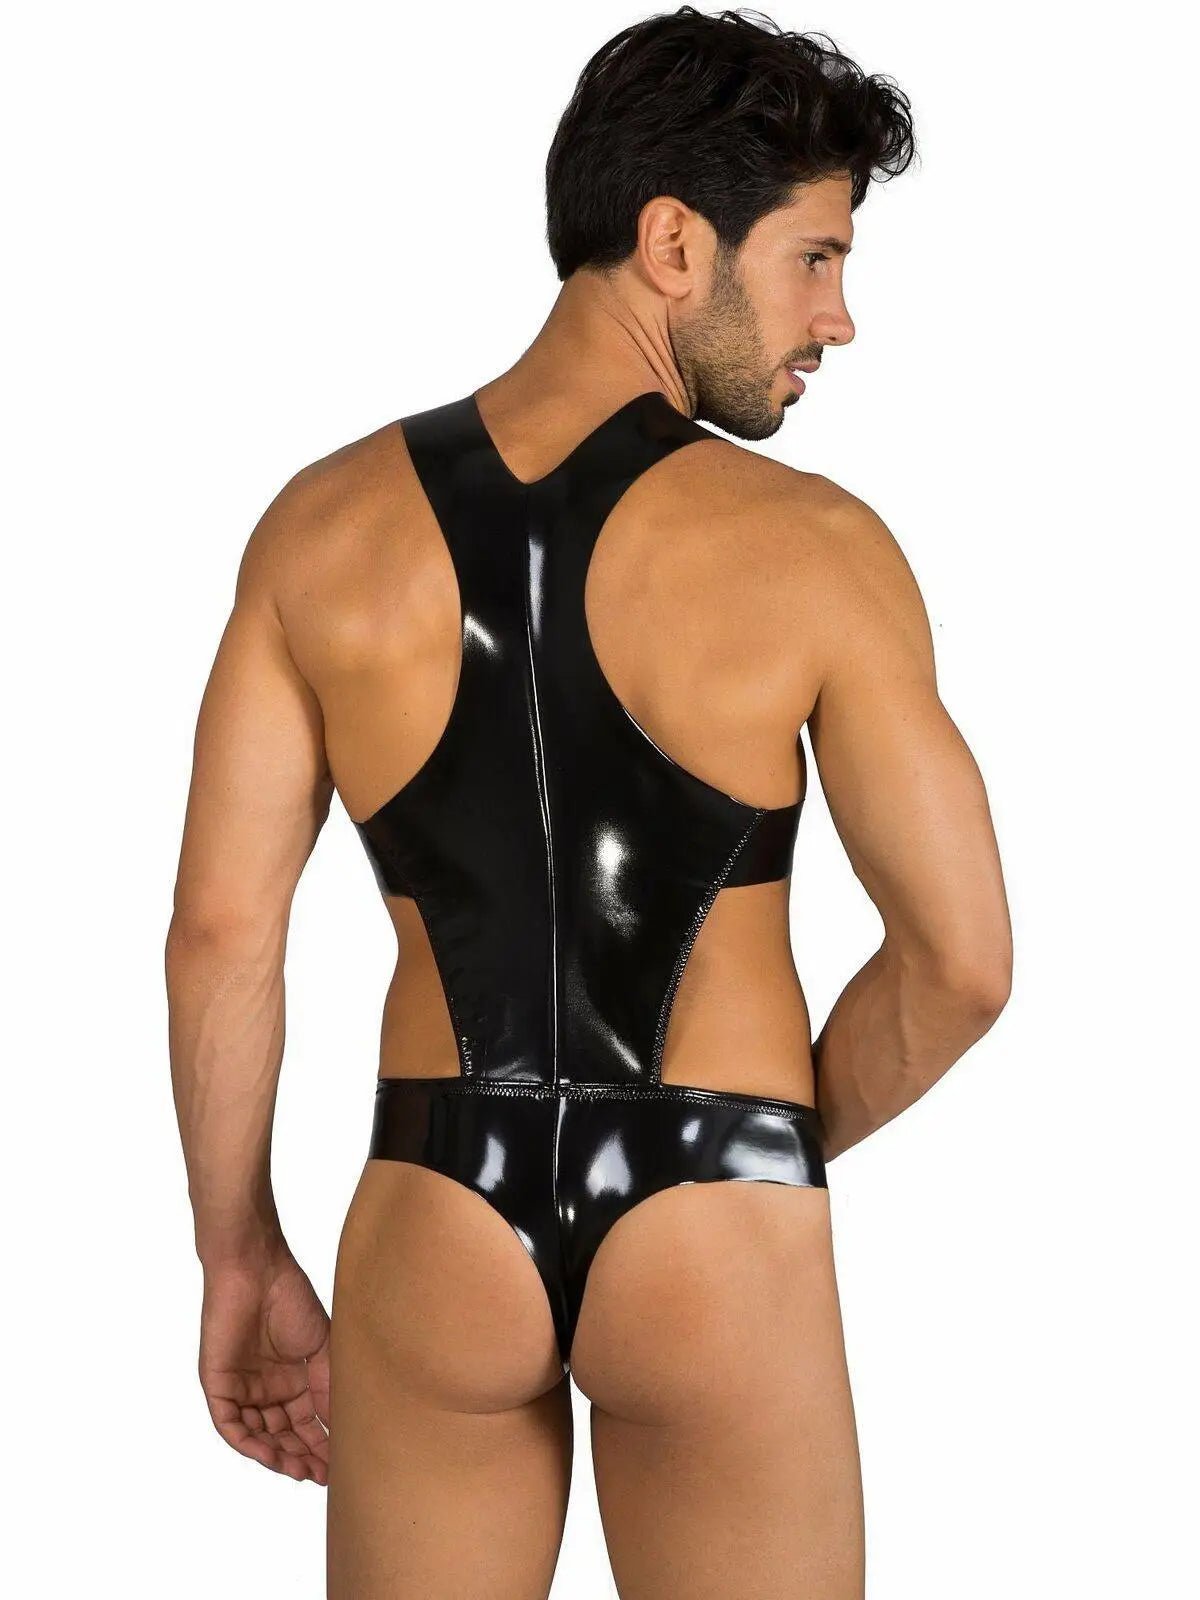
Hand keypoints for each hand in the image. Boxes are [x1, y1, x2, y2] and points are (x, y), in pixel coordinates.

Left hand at [199, 1248, 330, 1483]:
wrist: (256, 1270)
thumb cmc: (291, 1300)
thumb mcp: (321, 1348)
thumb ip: (328, 1388)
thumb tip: (345, 1427)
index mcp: (292, 1381)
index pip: (305, 1424)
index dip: (320, 1447)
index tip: (338, 1467)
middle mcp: (266, 1390)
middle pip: (282, 1436)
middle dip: (300, 1458)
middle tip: (320, 1476)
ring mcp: (241, 1389)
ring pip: (257, 1436)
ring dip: (276, 1456)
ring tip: (299, 1470)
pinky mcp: (218, 1385)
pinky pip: (230, 1424)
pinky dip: (247, 1442)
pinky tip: (268, 1455)